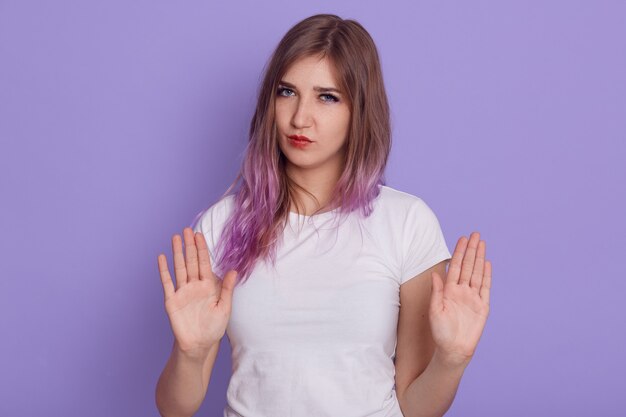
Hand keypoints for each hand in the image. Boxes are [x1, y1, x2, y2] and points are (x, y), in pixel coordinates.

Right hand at [157, 227, 237, 358]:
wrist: (199, 345)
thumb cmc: (213, 328)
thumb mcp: (224, 308)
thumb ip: (226, 289)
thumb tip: (234, 270)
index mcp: (208, 286)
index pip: (204, 263)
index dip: (202, 249)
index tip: (199, 235)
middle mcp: (194, 286)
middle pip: (191, 262)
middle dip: (189, 246)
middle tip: (187, 229)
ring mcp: (182, 292)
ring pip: (179, 268)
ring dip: (177, 253)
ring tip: (175, 238)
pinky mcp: (171, 301)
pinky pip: (167, 283)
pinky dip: (164, 270)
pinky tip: (162, 257)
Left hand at [429, 232, 491, 366]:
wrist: (453, 350)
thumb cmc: (440, 332)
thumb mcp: (435, 311)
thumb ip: (436, 292)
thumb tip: (435, 273)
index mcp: (449, 290)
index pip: (455, 266)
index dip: (458, 252)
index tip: (462, 239)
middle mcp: (461, 291)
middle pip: (468, 266)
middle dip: (471, 250)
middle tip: (475, 234)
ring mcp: (473, 297)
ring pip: (477, 273)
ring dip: (479, 258)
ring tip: (482, 243)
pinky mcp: (482, 306)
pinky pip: (485, 288)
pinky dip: (487, 275)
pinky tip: (487, 263)